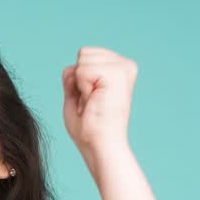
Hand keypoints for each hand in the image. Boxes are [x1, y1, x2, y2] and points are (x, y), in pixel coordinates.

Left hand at [62, 46, 137, 168]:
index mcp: (119, 68)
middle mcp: (125, 65)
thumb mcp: (76, 94)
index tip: (90, 100)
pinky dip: (82, 88)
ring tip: (93, 103)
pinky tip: (94, 102)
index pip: (84, 55)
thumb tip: (74, 63)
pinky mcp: (118, 73)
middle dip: (78, 80)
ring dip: (80, 85)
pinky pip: (82, 70)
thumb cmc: (89, 127)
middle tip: (90, 103)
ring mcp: (123, 67)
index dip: (77, 80)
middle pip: (83, 53)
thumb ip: (75, 75)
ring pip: (82, 59)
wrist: (100, 146)